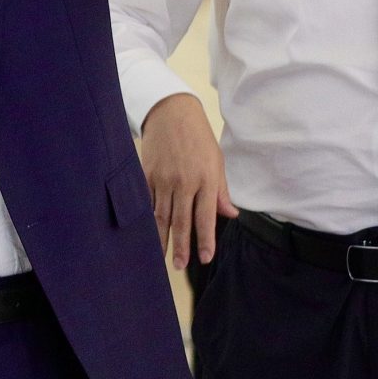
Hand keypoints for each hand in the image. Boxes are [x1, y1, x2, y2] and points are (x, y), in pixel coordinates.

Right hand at [139, 94, 234, 270]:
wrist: (171, 112)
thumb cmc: (199, 137)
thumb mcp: (217, 161)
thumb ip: (221, 191)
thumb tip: (230, 214)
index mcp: (206, 179)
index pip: (206, 217)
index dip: (206, 240)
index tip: (205, 258)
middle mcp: (184, 182)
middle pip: (181, 221)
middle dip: (181, 246)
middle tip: (179, 266)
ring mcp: (163, 179)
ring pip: (161, 215)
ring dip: (162, 238)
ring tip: (161, 256)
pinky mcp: (147, 174)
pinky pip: (147, 202)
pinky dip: (146, 219)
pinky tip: (146, 233)